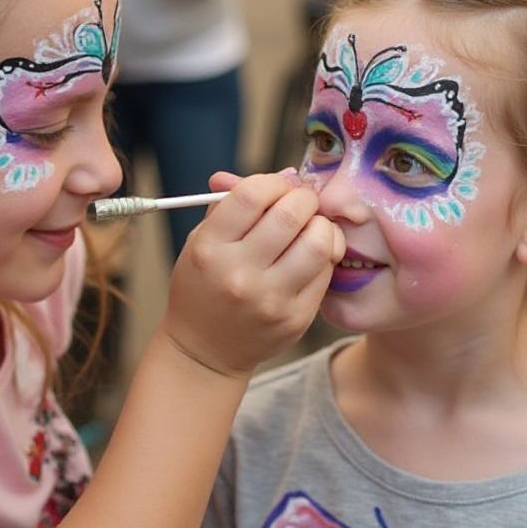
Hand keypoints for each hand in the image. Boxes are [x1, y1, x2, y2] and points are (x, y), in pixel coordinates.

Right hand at [163, 171, 345, 377]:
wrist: (204, 351)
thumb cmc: (204, 285)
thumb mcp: (201, 241)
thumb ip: (234, 205)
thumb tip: (286, 175)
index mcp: (210, 248)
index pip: (252, 194)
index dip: (274, 182)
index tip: (279, 187)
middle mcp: (238, 273)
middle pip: (291, 214)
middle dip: (303, 199)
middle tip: (301, 203)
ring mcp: (269, 299)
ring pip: (318, 243)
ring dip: (321, 226)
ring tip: (311, 227)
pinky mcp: (295, 319)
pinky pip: (325, 273)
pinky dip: (324, 255)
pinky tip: (310, 256)